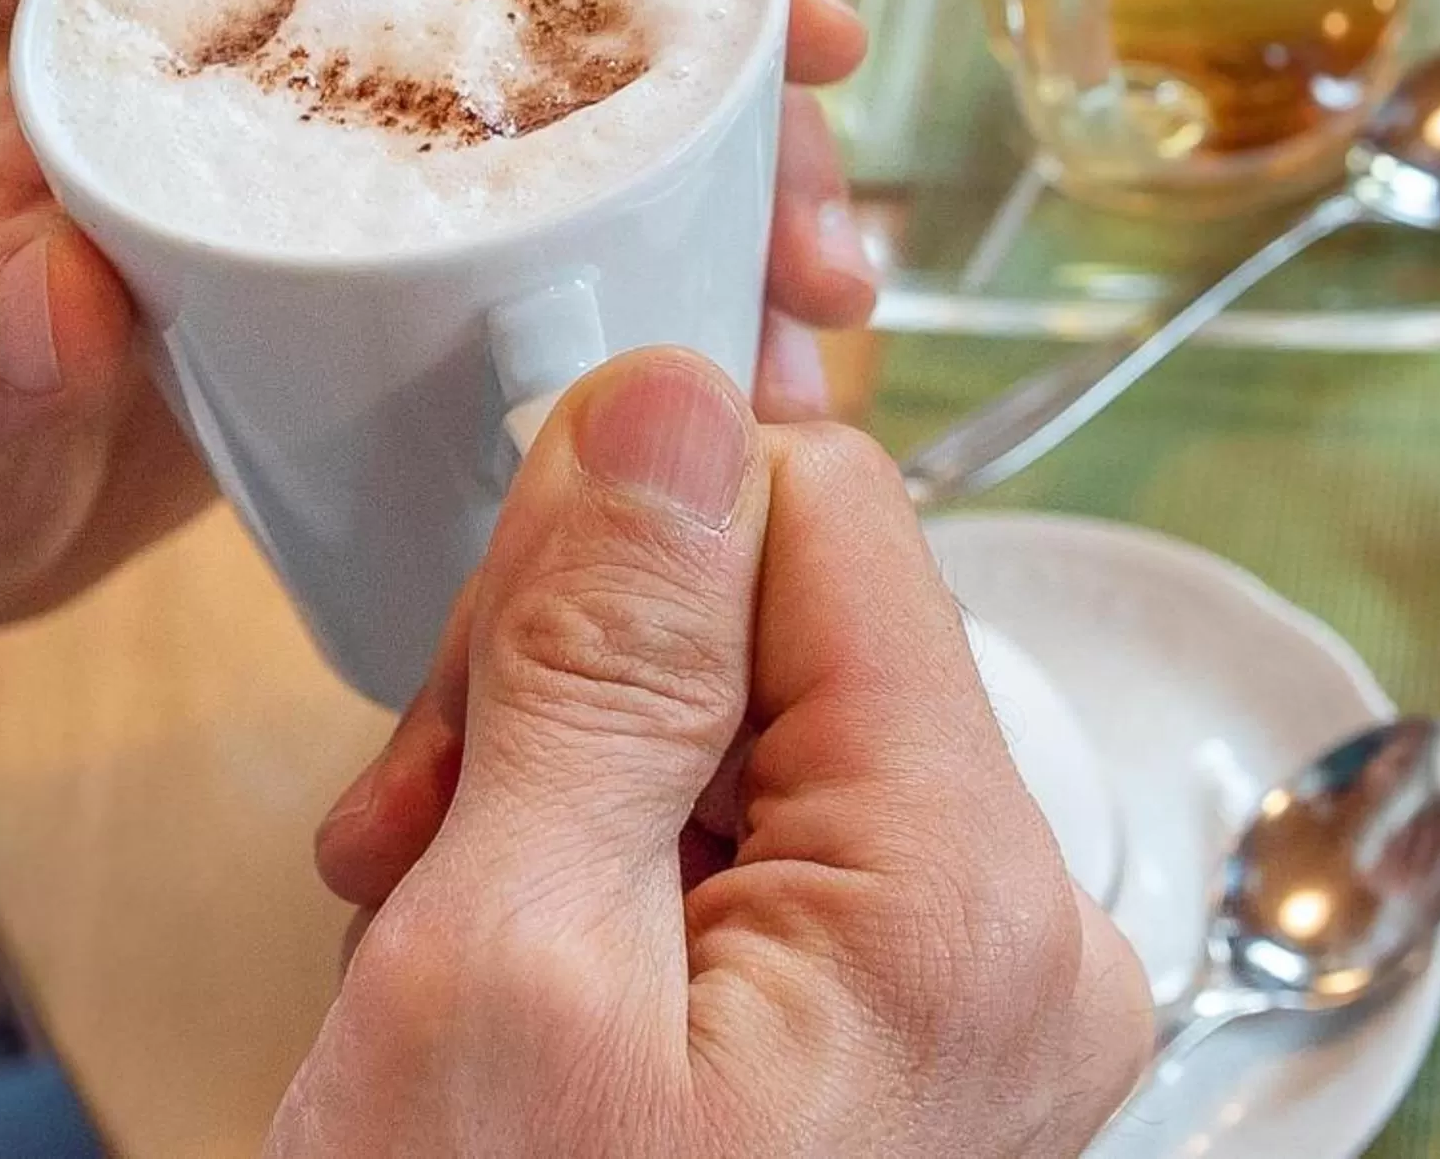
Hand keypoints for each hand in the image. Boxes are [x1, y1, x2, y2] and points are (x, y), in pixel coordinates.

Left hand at [0, 0, 874, 675]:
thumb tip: (62, 293)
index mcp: (211, 45)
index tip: (798, 34)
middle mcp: (316, 101)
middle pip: (583, 72)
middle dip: (743, 146)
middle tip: (828, 263)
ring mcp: (370, 212)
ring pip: (603, 186)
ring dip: (732, 251)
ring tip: (813, 362)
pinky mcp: (399, 321)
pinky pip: (566, 299)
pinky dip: (665, 344)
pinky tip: (742, 416)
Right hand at [291, 351, 1149, 1156]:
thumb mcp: (498, 968)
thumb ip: (600, 659)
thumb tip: (674, 396)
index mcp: (970, 898)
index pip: (832, 516)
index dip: (626, 538)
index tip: (476, 651)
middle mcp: (1024, 939)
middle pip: (792, 626)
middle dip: (572, 693)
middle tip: (416, 837)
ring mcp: (969, 1000)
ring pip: (753, 730)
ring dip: (561, 792)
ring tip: (437, 941)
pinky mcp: (900, 1042)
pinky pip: (759, 851)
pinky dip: (604, 879)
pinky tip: (505, 979)